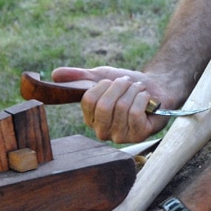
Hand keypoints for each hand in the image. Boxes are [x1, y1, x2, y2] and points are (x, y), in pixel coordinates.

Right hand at [52, 66, 172, 142]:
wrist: (156, 87)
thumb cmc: (128, 85)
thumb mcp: (102, 77)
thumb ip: (79, 77)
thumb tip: (54, 75)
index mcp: (91, 118)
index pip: (88, 100)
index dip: (103, 85)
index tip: (113, 81)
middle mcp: (103, 131)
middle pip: (104, 106)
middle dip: (119, 87)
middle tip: (128, 84)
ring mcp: (120, 136)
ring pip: (122, 108)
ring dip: (133, 91)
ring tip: (139, 90)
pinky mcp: (138, 135)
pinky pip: (136, 113)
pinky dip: (143, 99)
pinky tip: (147, 99)